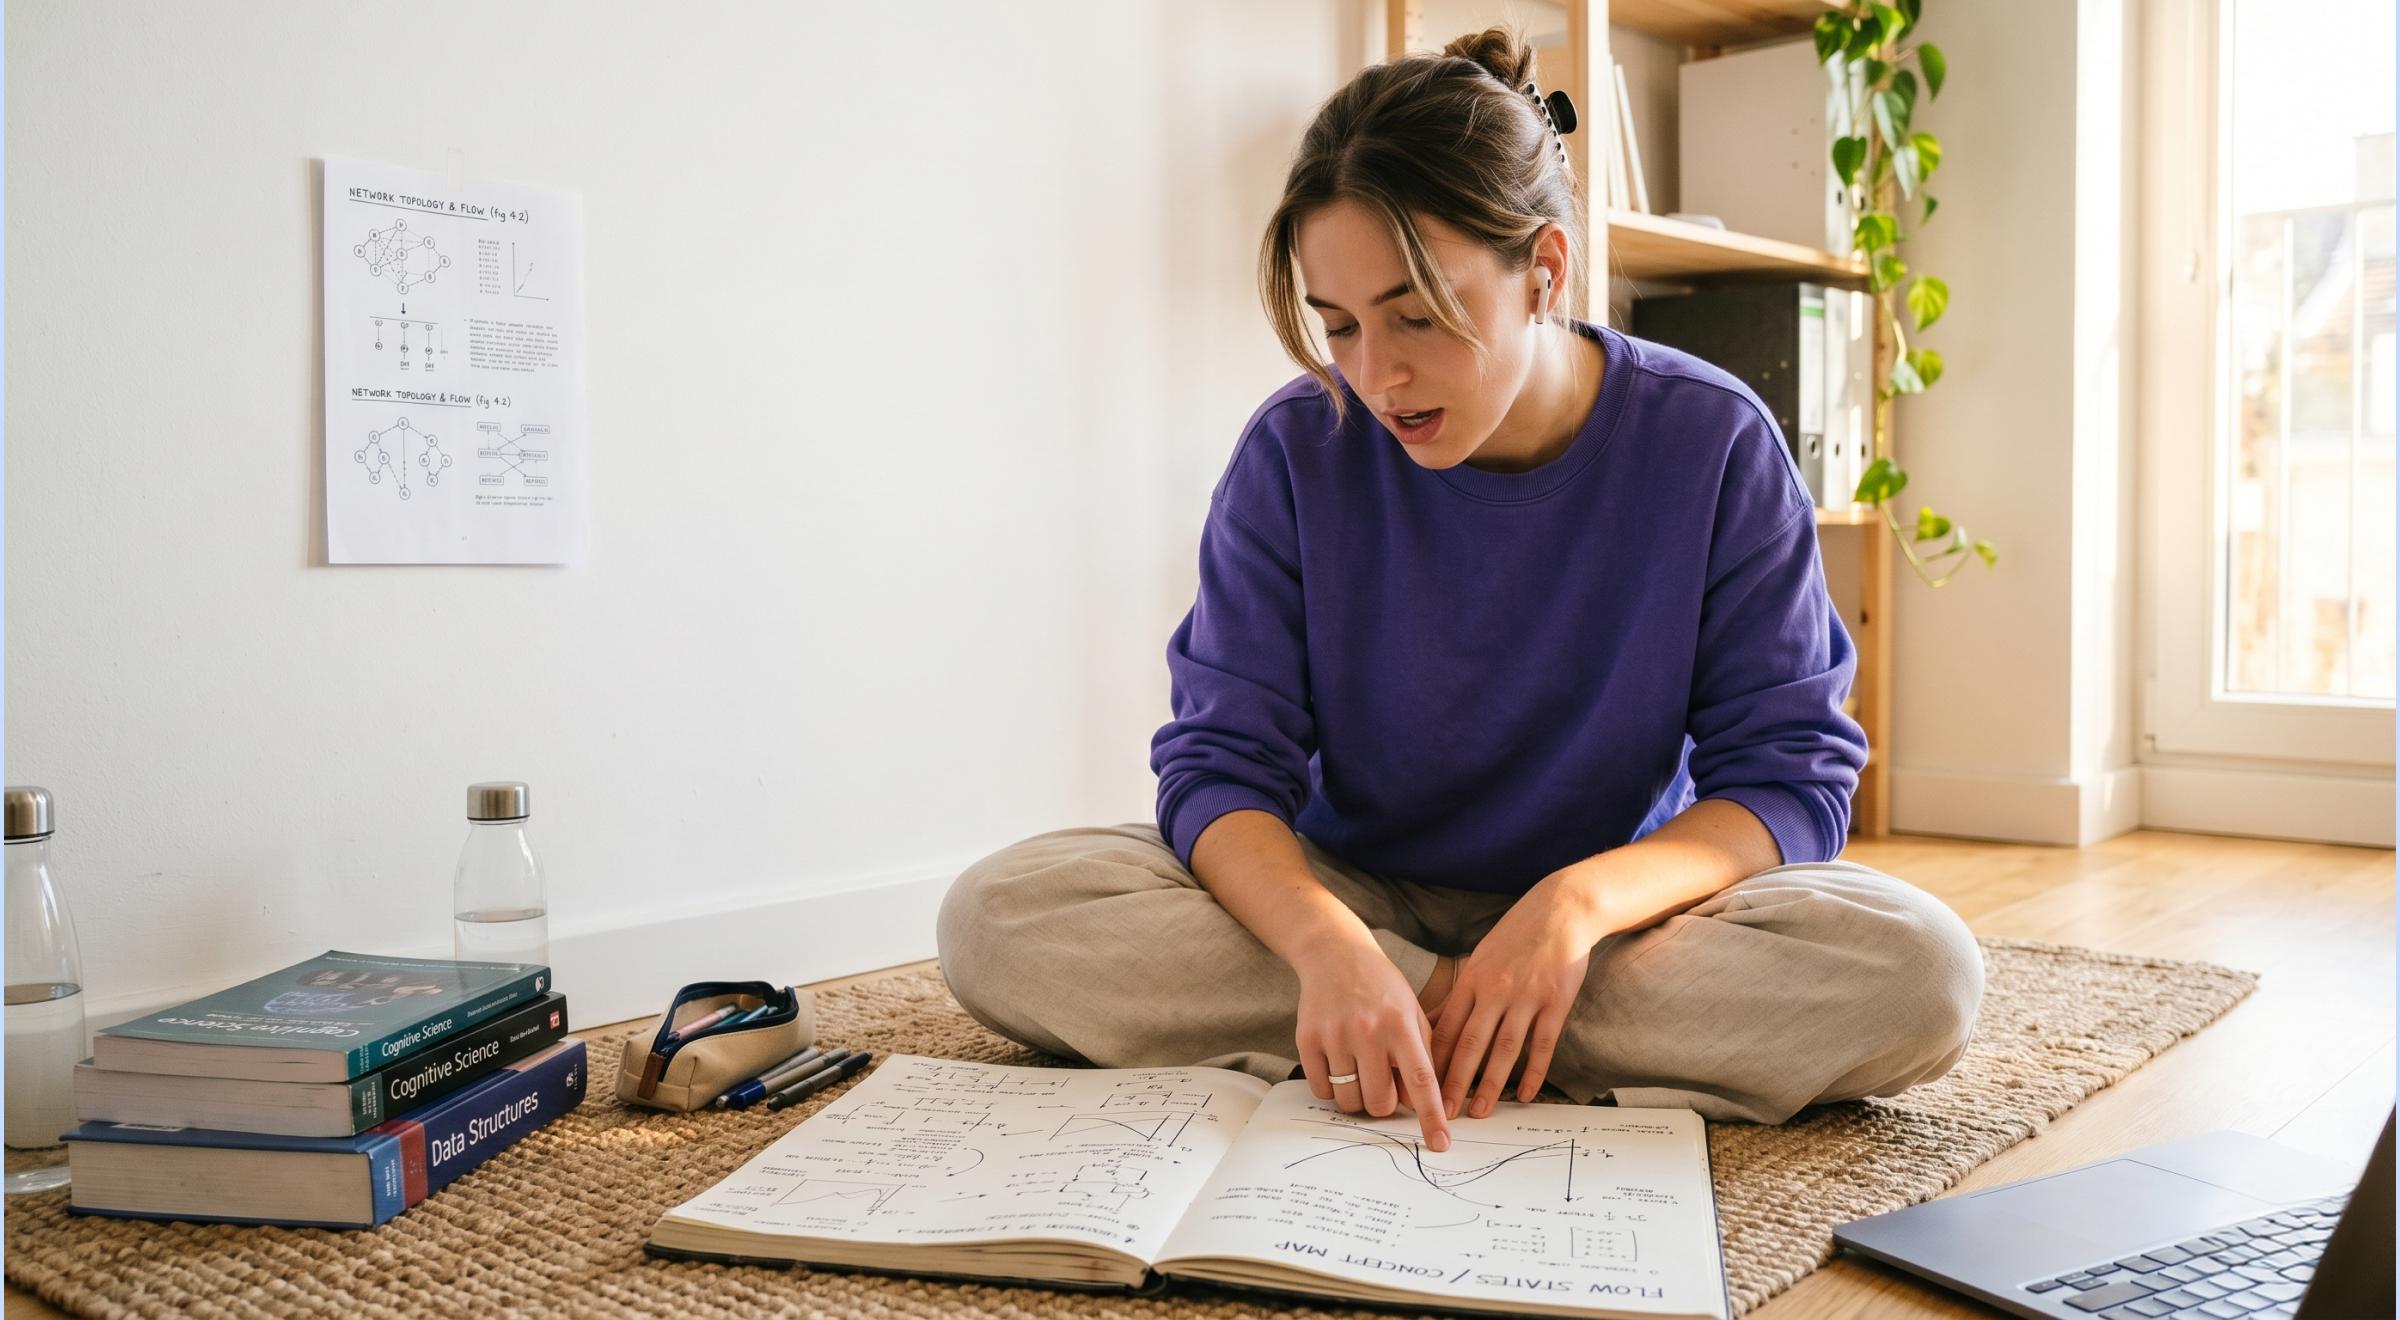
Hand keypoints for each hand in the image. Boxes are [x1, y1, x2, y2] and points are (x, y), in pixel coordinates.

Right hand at [1293, 940, 1451, 1151]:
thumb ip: (1421, 1056)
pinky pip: (1321, 1089)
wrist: (1335, 954)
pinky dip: (1331, 1087)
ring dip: (1356, 1097)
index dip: (1431, 1116)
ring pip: (1349, 1101)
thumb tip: (1413, 1103)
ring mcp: (1335, 1035)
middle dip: (1383, 1103)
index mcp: (1401, 1024)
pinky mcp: (1308, 1039)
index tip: (1440, 1144)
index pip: (1421, 1080)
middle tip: (1381, 1082)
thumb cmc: (1381, 988)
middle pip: (1379, 1102)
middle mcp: (1368, 1031)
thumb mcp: (1412, 1013)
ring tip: (1358, 1070)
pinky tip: (1337, 1063)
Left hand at [1431, 877, 1593, 1118]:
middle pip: (1470, 1043)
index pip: (1445, 1026)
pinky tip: (1525, 1095)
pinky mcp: (1556, 1002)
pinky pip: (1543, 1044)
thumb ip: (1462, 992)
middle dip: (1453, 1081)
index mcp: (1472, 979)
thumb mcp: (1481, 957)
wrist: (1562, 910)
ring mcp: (1526, 996)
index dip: (1432, 1059)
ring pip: (1505, 1049)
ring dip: (1490, 1084)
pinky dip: (1534, 1072)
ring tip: (1479, 1111)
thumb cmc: (1517, 935)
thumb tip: (1434, 1022)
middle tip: (1443, 1111)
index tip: (1420, 1086)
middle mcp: (1495, 990)